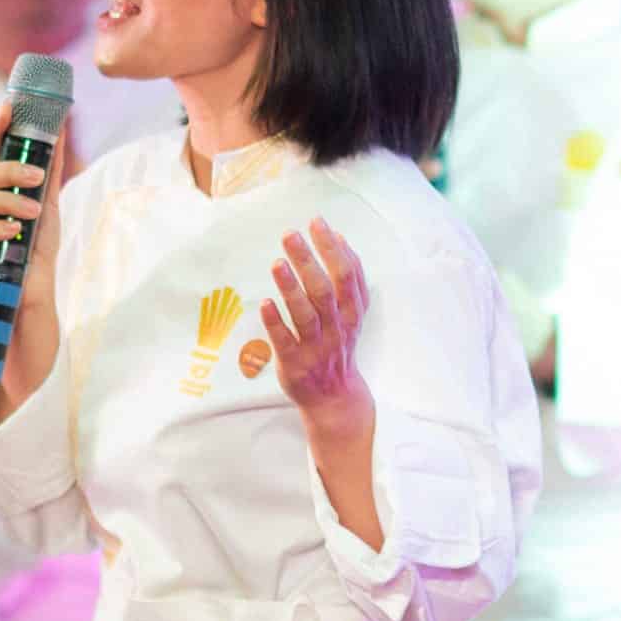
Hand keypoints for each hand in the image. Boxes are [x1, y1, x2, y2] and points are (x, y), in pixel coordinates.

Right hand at [0, 99, 63, 287]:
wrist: (32, 293)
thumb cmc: (35, 248)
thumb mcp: (47, 206)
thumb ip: (50, 173)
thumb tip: (60, 134)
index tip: (8, 107)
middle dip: (7, 170)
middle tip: (36, 176)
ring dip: (8, 201)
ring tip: (34, 210)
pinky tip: (15, 231)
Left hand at [261, 218, 373, 439]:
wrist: (335, 397)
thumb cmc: (339, 344)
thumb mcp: (353, 312)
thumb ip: (350, 278)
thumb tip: (340, 238)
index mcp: (352, 312)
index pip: (347, 275)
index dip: (333, 248)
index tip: (317, 223)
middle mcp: (337, 328)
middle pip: (325, 290)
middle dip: (308, 260)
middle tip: (291, 234)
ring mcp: (316, 347)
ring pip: (306, 315)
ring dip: (292, 288)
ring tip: (277, 263)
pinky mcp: (295, 364)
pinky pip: (285, 342)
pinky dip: (276, 323)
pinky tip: (266, 303)